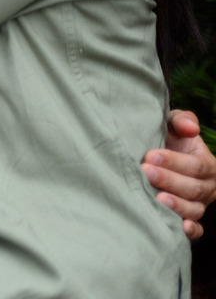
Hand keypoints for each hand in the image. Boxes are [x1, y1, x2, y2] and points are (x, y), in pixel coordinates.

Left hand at [142, 109, 215, 238]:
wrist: (155, 158)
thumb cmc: (167, 140)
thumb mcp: (173, 125)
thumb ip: (182, 120)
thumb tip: (191, 129)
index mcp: (206, 164)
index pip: (195, 165)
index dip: (174, 161)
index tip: (150, 155)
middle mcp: (207, 187)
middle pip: (193, 188)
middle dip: (169, 180)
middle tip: (145, 172)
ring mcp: (199, 205)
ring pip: (194, 209)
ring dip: (176, 205)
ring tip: (157, 199)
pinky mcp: (190, 219)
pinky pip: (197, 230)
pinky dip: (191, 231)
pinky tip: (180, 228)